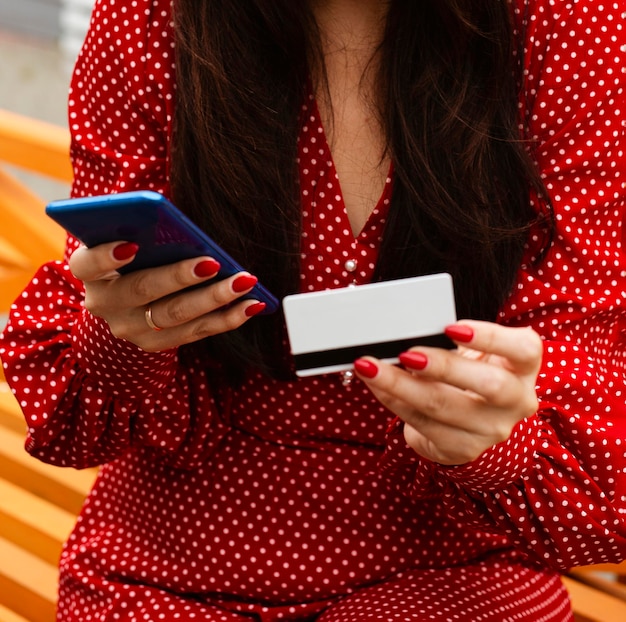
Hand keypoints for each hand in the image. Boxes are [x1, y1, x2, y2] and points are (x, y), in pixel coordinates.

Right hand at [68, 241, 266, 351]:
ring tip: (245, 282)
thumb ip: (146, 230)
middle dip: (181, 276)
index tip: (133, 244)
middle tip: (214, 263)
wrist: (125, 301)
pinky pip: (196, 332)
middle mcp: (105, 304)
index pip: (88, 263)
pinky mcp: (156, 344)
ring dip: (215, 299)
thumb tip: (185, 227)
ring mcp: (130, 329)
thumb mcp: (130, 238)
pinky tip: (253, 304)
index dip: (106, 255)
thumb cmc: (136, 256)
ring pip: (175, 315)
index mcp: (90, 272)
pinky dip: (227, 318)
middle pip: (143, 290)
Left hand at [353, 320, 541, 464]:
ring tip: (371, 366)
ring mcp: (491, 430)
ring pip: (443, 406)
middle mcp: (516, 401)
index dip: (490, 337)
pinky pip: (419, 422)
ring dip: (399, 384)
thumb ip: (453, 339)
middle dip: (443, 367)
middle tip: (407, 353)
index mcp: (523, 367)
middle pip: (489, 385)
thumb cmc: (471, 372)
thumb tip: (410, 330)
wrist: (473, 421)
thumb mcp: (474, 352)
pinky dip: (391, 399)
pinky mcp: (461, 449)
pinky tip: (374, 383)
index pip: (524, 349)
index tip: (451, 327)